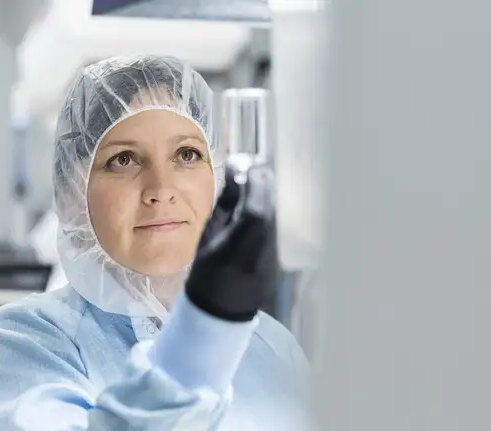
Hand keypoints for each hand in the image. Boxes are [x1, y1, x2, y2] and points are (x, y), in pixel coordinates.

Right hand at [185, 163, 277, 321]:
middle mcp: (264, 249)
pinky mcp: (283, 254)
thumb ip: (225, 202)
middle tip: (251, 168)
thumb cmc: (207, 271)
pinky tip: (261, 202)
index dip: (254, 182)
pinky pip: (280, 223)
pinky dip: (272, 208)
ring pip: (279, 212)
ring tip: (255, 182)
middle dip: (264, 183)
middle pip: (273, 207)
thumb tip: (234, 172)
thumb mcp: (208, 234)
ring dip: (269, 194)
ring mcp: (277, 253)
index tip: (246, 164)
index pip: (256, 208)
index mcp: (238, 248)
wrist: (222, 308)